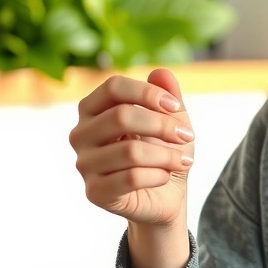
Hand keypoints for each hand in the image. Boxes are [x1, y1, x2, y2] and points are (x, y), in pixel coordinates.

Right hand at [70, 69, 194, 227]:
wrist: (165, 195)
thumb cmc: (163, 150)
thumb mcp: (171, 119)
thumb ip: (167, 95)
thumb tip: (162, 73)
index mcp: (93, 109)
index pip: (113, 87)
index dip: (148, 93)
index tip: (175, 107)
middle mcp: (80, 134)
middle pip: (121, 116)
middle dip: (162, 125)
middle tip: (187, 136)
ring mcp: (84, 164)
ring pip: (130, 151)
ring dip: (166, 155)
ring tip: (184, 161)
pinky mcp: (95, 192)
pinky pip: (131, 178)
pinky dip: (158, 175)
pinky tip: (166, 176)